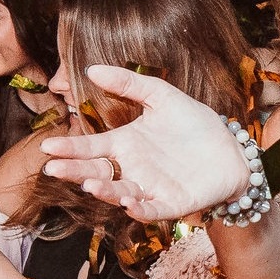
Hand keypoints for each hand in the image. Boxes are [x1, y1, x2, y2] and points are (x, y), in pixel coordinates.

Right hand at [40, 65, 247, 221]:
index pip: (90, 147)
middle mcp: (132, 168)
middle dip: (75, 171)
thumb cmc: (195, 124)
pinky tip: (129, 201)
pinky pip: (152, 209)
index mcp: (126, 144)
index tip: (48, 146)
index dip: (70, 147)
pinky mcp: (173, 203)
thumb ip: (129, 83)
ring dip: (105, 191)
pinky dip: (139, 208)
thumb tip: (91, 69)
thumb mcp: (162, 96)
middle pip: (97, 172)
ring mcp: (151, 188)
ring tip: (90, 184)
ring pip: (120, 192)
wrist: (231, 149)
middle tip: (54, 168)